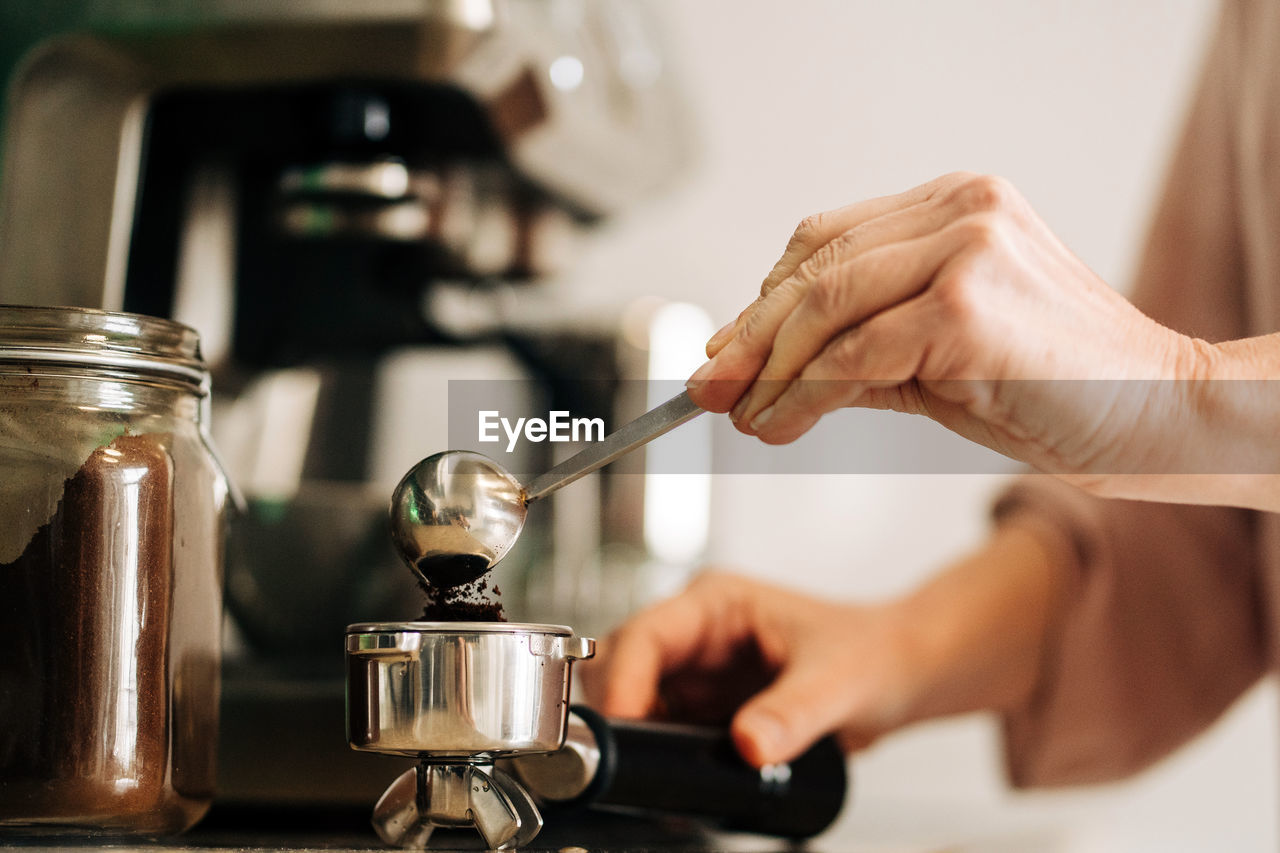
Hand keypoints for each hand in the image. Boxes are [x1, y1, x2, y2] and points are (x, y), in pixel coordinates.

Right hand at [582, 571, 916, 766]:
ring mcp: (697, 673)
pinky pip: (660, 732)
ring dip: (635, 736)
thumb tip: (748, 744)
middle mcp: (697, 634)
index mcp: (716, 603)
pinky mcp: (704, 710)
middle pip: (623, 666)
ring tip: (654, 772)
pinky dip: (655, 756)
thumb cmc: (873, 652)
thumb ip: (794, 713)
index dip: (626, 680)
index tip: (625, 723)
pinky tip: (673, 781)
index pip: (646, 634)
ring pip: (634, 702)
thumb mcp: (837, 681)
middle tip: (628, 757)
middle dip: (618, 710)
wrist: (898, 677)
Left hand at [686, 172, 1210, 488]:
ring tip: (744, 417)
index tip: (724, 352)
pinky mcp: (966, 306)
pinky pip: (853, 355)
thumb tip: (754, 377)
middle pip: (811, 269)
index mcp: (953, 205)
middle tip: (710, 389)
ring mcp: (966, 249)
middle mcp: (959, 208)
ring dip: (768, 372)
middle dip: (748, 339)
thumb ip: (852, 354)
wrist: (1154, 415)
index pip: (823, 243)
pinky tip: (781, 424)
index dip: (762, 302)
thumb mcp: (934, 359)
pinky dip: (803, 396)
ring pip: (822, 308)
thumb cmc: (1052, 388)